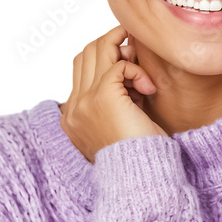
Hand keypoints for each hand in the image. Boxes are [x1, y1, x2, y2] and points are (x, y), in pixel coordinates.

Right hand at [58, 24, 167, 162]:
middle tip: (134, 48)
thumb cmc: (139, 153)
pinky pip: (118, 65)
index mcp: (74, 116)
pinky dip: (136, 70)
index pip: (80, 68)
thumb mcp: (122, 120)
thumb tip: (127, 63)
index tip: (128, 60)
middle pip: (85, 54)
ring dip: (121, 47)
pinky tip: (148, 88)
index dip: (104, 56)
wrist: (141, 177)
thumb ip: (118, 95)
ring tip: (139, 55)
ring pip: (97, 51)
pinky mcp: (102, 97)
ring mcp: (84, 101)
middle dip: (111, 45)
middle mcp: (74, 108)